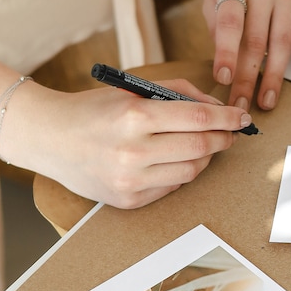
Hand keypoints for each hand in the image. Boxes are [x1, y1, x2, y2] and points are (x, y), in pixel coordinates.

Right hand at [13, 76, 251, 206]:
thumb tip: (217, 109)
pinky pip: (171, 188)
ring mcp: (131, 180)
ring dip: (205, 157)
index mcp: (135, 117)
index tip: (241, 118)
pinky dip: (180, 173)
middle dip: (223, 139)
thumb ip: (178, 93)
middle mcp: (134, 152)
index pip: (198, 119)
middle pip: (200, 147)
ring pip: (191, 172)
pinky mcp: (129, 200)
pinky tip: (173, 161)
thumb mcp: (132, 90)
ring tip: (202, 145)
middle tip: (229, 133)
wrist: (49, 138)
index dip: (227, 119)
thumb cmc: (94, 110)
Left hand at [203, 0, 290, 110]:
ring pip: (282, 41)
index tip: (223, 79)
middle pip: (257, 40)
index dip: (227, 53)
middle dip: (248, 77)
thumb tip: (225, 66)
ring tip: (268, 100)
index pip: (231, 23)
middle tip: (241, 105)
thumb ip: (218, 27)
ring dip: (275, 76)